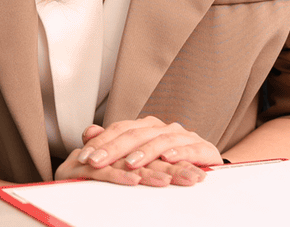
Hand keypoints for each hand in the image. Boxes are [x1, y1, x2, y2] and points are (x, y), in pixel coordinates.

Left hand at [73, 118, 221, 178]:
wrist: (206, 163)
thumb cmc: (168, 159)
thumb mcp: (138, 153)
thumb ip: (114, 142)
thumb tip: (89, 133)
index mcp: (146, 126)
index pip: (119, 129)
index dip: (101, 142)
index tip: (84, 157)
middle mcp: (163, 128)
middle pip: (135, 134)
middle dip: (114, 148)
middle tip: (97, 161)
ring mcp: (183, 137)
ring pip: (160, 140)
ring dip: (144, 152)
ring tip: (129, 163)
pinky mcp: (203, 148)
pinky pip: (190, 149)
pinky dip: (179, 153)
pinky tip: (167, 159)